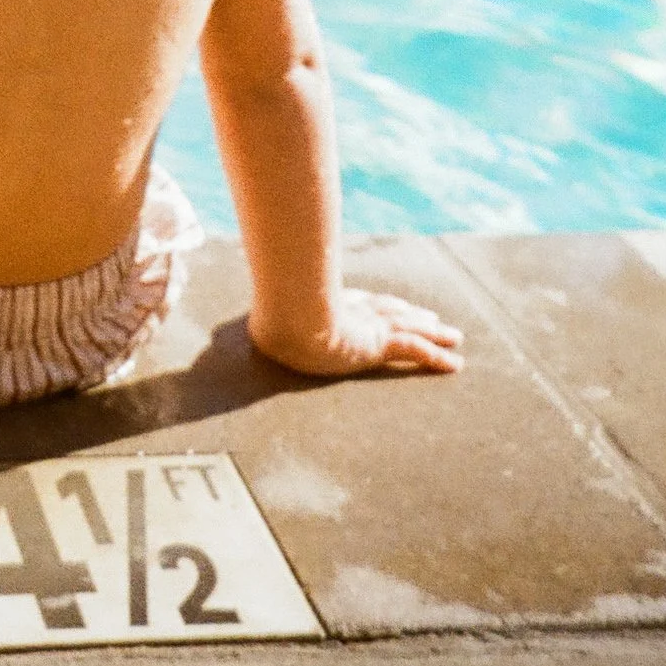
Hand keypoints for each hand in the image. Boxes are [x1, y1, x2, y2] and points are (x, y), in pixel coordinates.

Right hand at [250, 286, 463, 377]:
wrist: (286, 321)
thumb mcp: (259, 327)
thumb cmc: (269, 321)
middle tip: (432, 318)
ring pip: (411, 327)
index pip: (359, 302)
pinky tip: (456, 363)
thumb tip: (210, 341)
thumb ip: (246, 333)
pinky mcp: (380, 343)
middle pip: (391, 310)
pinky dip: (437, 357)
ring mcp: (369, 324)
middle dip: (412, 314)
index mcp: (328, 304)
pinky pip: (416, 351)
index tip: (390, 305)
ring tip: (455, 335)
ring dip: (434, 332)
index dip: (378, 304)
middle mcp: (353, 309)